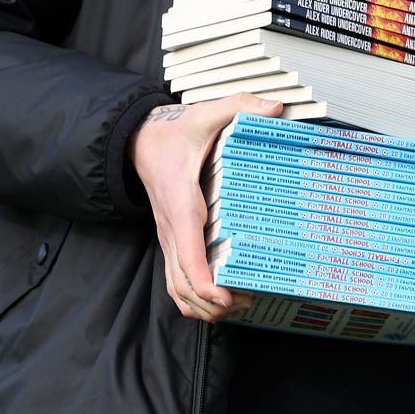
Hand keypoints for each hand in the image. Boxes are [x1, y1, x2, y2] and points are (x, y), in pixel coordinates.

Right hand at [131, 94, 284, 321]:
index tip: (224, 296)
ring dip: (203, 307)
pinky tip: (223, 297)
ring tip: (238, 305)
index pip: (186, 254)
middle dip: (210, 304)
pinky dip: (195, 298)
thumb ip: (239, 106)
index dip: (203, 282)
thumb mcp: (205, 113)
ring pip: (176, 289)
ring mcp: (169, 240)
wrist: (140, 141)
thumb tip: (274, 108)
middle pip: (181, 285)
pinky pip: (177, 281)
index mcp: (180, 204)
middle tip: (246, 302)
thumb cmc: (174, 133)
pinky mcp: (172, 242)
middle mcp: (171, 230)